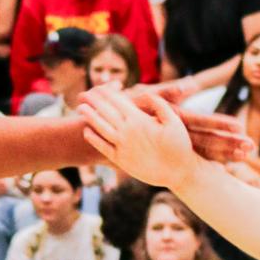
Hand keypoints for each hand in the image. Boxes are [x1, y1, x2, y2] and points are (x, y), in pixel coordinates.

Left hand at [79, 87, 195, 188]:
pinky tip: (86, 131)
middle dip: (93, 101)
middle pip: (105, 111)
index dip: (106, 92)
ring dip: (89, 116)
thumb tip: (144, 94)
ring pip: (100, 127)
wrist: (178, 173)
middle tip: (83, 93)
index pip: (118, 101)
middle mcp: (127, 132)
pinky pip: (102, 147)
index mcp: (139, 120)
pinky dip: (93, 138)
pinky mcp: (120, 160)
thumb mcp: (174, 120)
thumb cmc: (179, 145)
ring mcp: (122, 146)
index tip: (98, 86)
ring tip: (80, 108)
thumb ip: (158, 104)